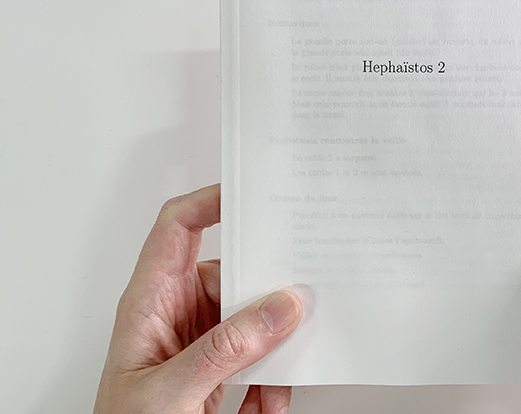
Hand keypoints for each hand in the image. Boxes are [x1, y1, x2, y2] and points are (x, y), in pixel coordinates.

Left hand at [93, 184, 302, 413]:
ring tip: (278, 379)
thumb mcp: (171, 392)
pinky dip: (273, 379)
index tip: (253, 196)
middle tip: (299, 298)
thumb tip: (281, 308)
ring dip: (274, 348)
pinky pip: (261, 353)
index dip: (211, 201)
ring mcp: (202, 338)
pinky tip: (266, 402)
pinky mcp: (221, 366)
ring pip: (255, 317)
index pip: (178, 229)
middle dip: (267, 291)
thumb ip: (227, 350)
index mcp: (152, 300)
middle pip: (233, 272)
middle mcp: (179, 310)